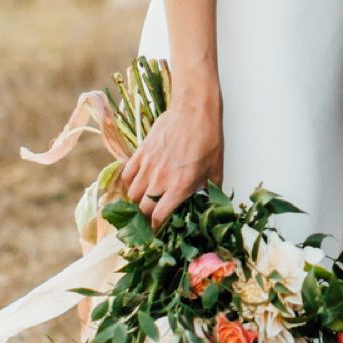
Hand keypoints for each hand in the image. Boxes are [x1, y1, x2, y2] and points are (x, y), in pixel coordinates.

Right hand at [117, 103, 223, 229]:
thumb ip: (209, 191)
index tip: (157, 231)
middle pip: (143, 208)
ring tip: (144, 201)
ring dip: (138, 201)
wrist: (194, 111)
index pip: (159, 217)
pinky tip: (136, 184)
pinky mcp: (140, 152)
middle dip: (146, 217)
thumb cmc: (208, 140)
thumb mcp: (215, 170)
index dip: (156, 228)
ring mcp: (147, 166)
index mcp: (179, 187)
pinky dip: (129, 183)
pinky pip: (127, 175)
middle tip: (151, 217)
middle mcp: (160, 180)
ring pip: (132, 194)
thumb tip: (208, 205)